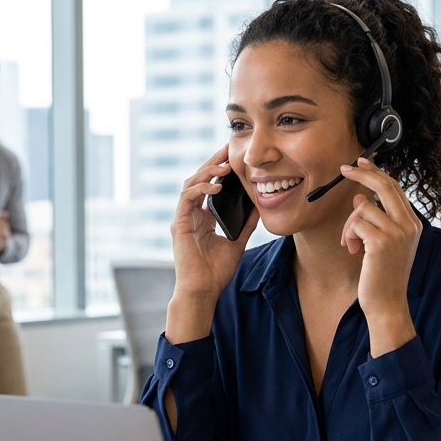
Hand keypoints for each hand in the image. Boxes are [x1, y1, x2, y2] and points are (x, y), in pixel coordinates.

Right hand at [166, 145, 258, 343]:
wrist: (203, 290)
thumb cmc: (216, 271)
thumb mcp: (237, 240)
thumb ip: (246, 222)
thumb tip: (260, 204)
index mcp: (202, 216)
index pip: (209, 185)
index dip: (219, 169)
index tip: (232, 155)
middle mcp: (191, 213)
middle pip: (199, 179)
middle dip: (213, 162)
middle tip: (227, 149)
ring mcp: (183, 218)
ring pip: (191, 184)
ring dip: (207, 173)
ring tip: (225, 167)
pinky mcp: (179, 224)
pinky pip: (187, 199)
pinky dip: (200, 189)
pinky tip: (215, 186)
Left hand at [338, 158, 420, 356]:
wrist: (387, 304)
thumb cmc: (383, 275)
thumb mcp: (384, 243)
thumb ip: (378, 220)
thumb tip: (360, 198)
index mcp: (413, 224)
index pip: (394, 188)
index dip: (376, 173)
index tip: (360, 163)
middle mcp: (409, 225)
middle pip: (384, 186)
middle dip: (362, 174)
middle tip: (344, 169)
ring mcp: (397, 233)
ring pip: (363, 209)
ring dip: (349, 225)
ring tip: (352, 244)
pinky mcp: (382, 242)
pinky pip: (356, 224)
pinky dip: (349, 235)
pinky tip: (354, 251)